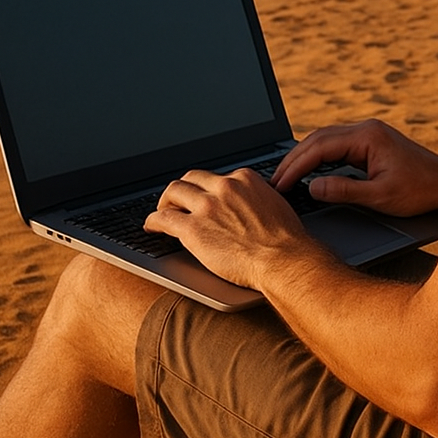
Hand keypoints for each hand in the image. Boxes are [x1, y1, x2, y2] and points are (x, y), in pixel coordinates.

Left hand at [145, 168, 326, 290]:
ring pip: (173, 191)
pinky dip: (152, 220)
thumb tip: (249, 205)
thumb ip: (256, 199)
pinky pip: (163, 218)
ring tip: (162, 212)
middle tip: (177, 201)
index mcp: (244, 179)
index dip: (206, 189)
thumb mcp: (274, 205)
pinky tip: (151, 227)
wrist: (284, 260)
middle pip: (191, 178)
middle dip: (182, 189)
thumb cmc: (286, 241)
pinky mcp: (192, 228)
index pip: (216, 177)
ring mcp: (206, 206)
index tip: (203, 198)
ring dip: (165, 201)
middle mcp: (223, 186)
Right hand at [271, 119, 437, 217]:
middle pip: (317, 139)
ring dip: (303, 157)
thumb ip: (344, 190)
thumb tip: (312, 188)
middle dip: (293, 160)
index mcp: (367, 137)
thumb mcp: (380, 196)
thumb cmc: (419, 190)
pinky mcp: (370, 142)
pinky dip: (317, 156)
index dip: (296, 166)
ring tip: (284, 177)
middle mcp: (365, 129)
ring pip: (324, 140)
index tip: (280, 184)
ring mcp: (368, 133)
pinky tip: (308, 170)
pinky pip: (335, 144)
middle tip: (274, 182)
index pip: (319, 147)